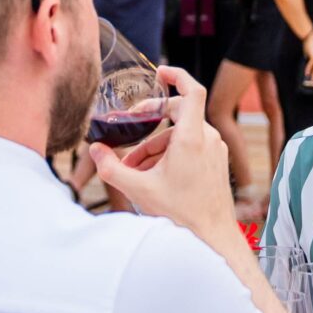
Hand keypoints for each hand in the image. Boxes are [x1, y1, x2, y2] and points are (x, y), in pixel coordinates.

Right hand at [88, 67, 237, 243]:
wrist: (213, 240)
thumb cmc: (180, 216)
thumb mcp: (138, 190)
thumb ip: (112, 168)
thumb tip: (96, 150)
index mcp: (192, 138)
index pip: (192, 90)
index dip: (177, 74)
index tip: (160, 71)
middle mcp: (208, 140)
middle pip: (180, 112)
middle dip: (152, 120)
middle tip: (131, 128)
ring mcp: (215, 152)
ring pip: (183, 134)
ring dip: (158, 144)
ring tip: (135, 168)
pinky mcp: (216, 164)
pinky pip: (193, 147)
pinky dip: (172, 153)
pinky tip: (154, 175)